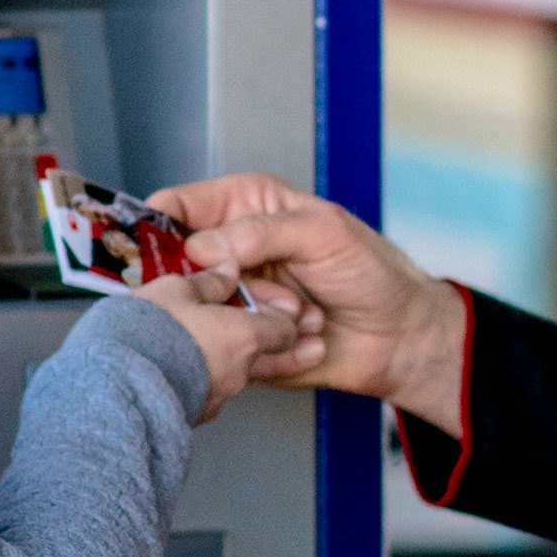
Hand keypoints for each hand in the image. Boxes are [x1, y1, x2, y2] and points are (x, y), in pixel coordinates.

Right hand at [150, 174, 467, 431]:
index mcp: (244, 207)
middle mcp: (231, 252)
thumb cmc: (371, 272)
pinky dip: (260, 346)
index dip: (156, 227)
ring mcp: (233, 298)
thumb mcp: (322, 233)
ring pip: (200, 312)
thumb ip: (260, 232)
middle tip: (251, 288)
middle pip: (175, 266)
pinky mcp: (240, 339)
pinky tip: (302, 336)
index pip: (177, 208)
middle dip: (213, 282)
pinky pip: (225, 348)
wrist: (399, 337)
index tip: (157, 250)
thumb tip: (202, 247)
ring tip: (299, 312)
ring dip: (250, 316)